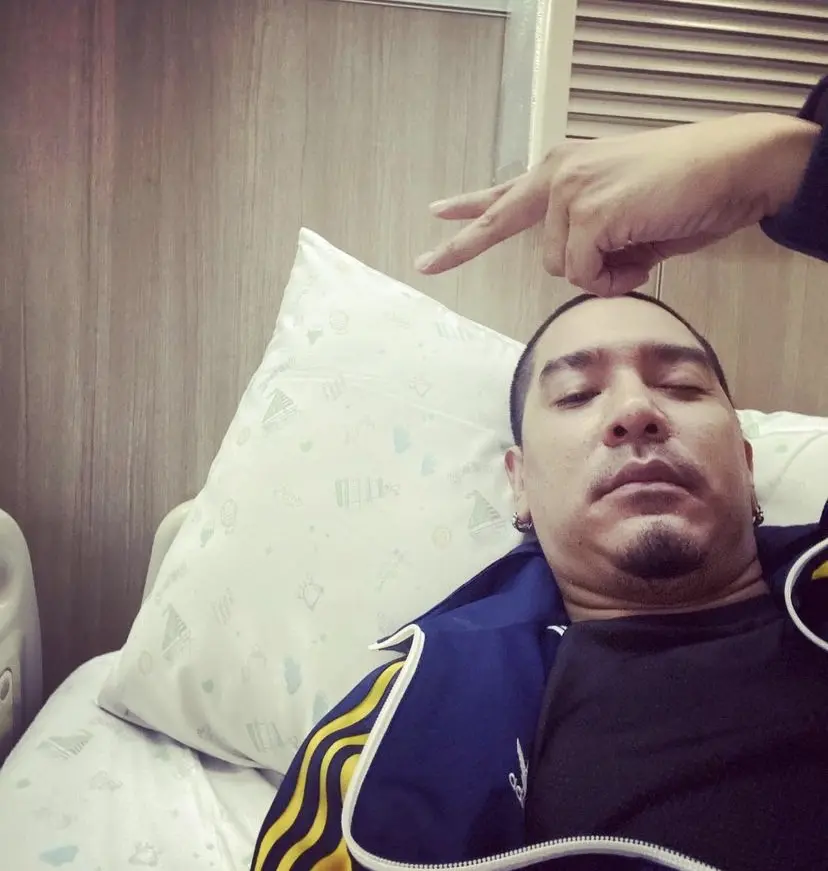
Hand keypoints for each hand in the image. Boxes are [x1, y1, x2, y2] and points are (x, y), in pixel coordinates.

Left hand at [416, 113, 817, 295]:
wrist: (734, 166)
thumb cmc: (685, 192)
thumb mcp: (623, 216)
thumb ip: (586, 237)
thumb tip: (575, 269)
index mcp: (564, 170)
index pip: (505, 193)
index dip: (469, 210)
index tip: (435, 214)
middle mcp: (558, 173)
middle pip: (502, 225)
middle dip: (462, 246)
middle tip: (422, 263)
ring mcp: (570, 189)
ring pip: (558, 266)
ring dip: (600, 271)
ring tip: (639, 244)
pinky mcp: (588, 211)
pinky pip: (584, 273)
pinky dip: (615, 278)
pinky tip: (642, 252)